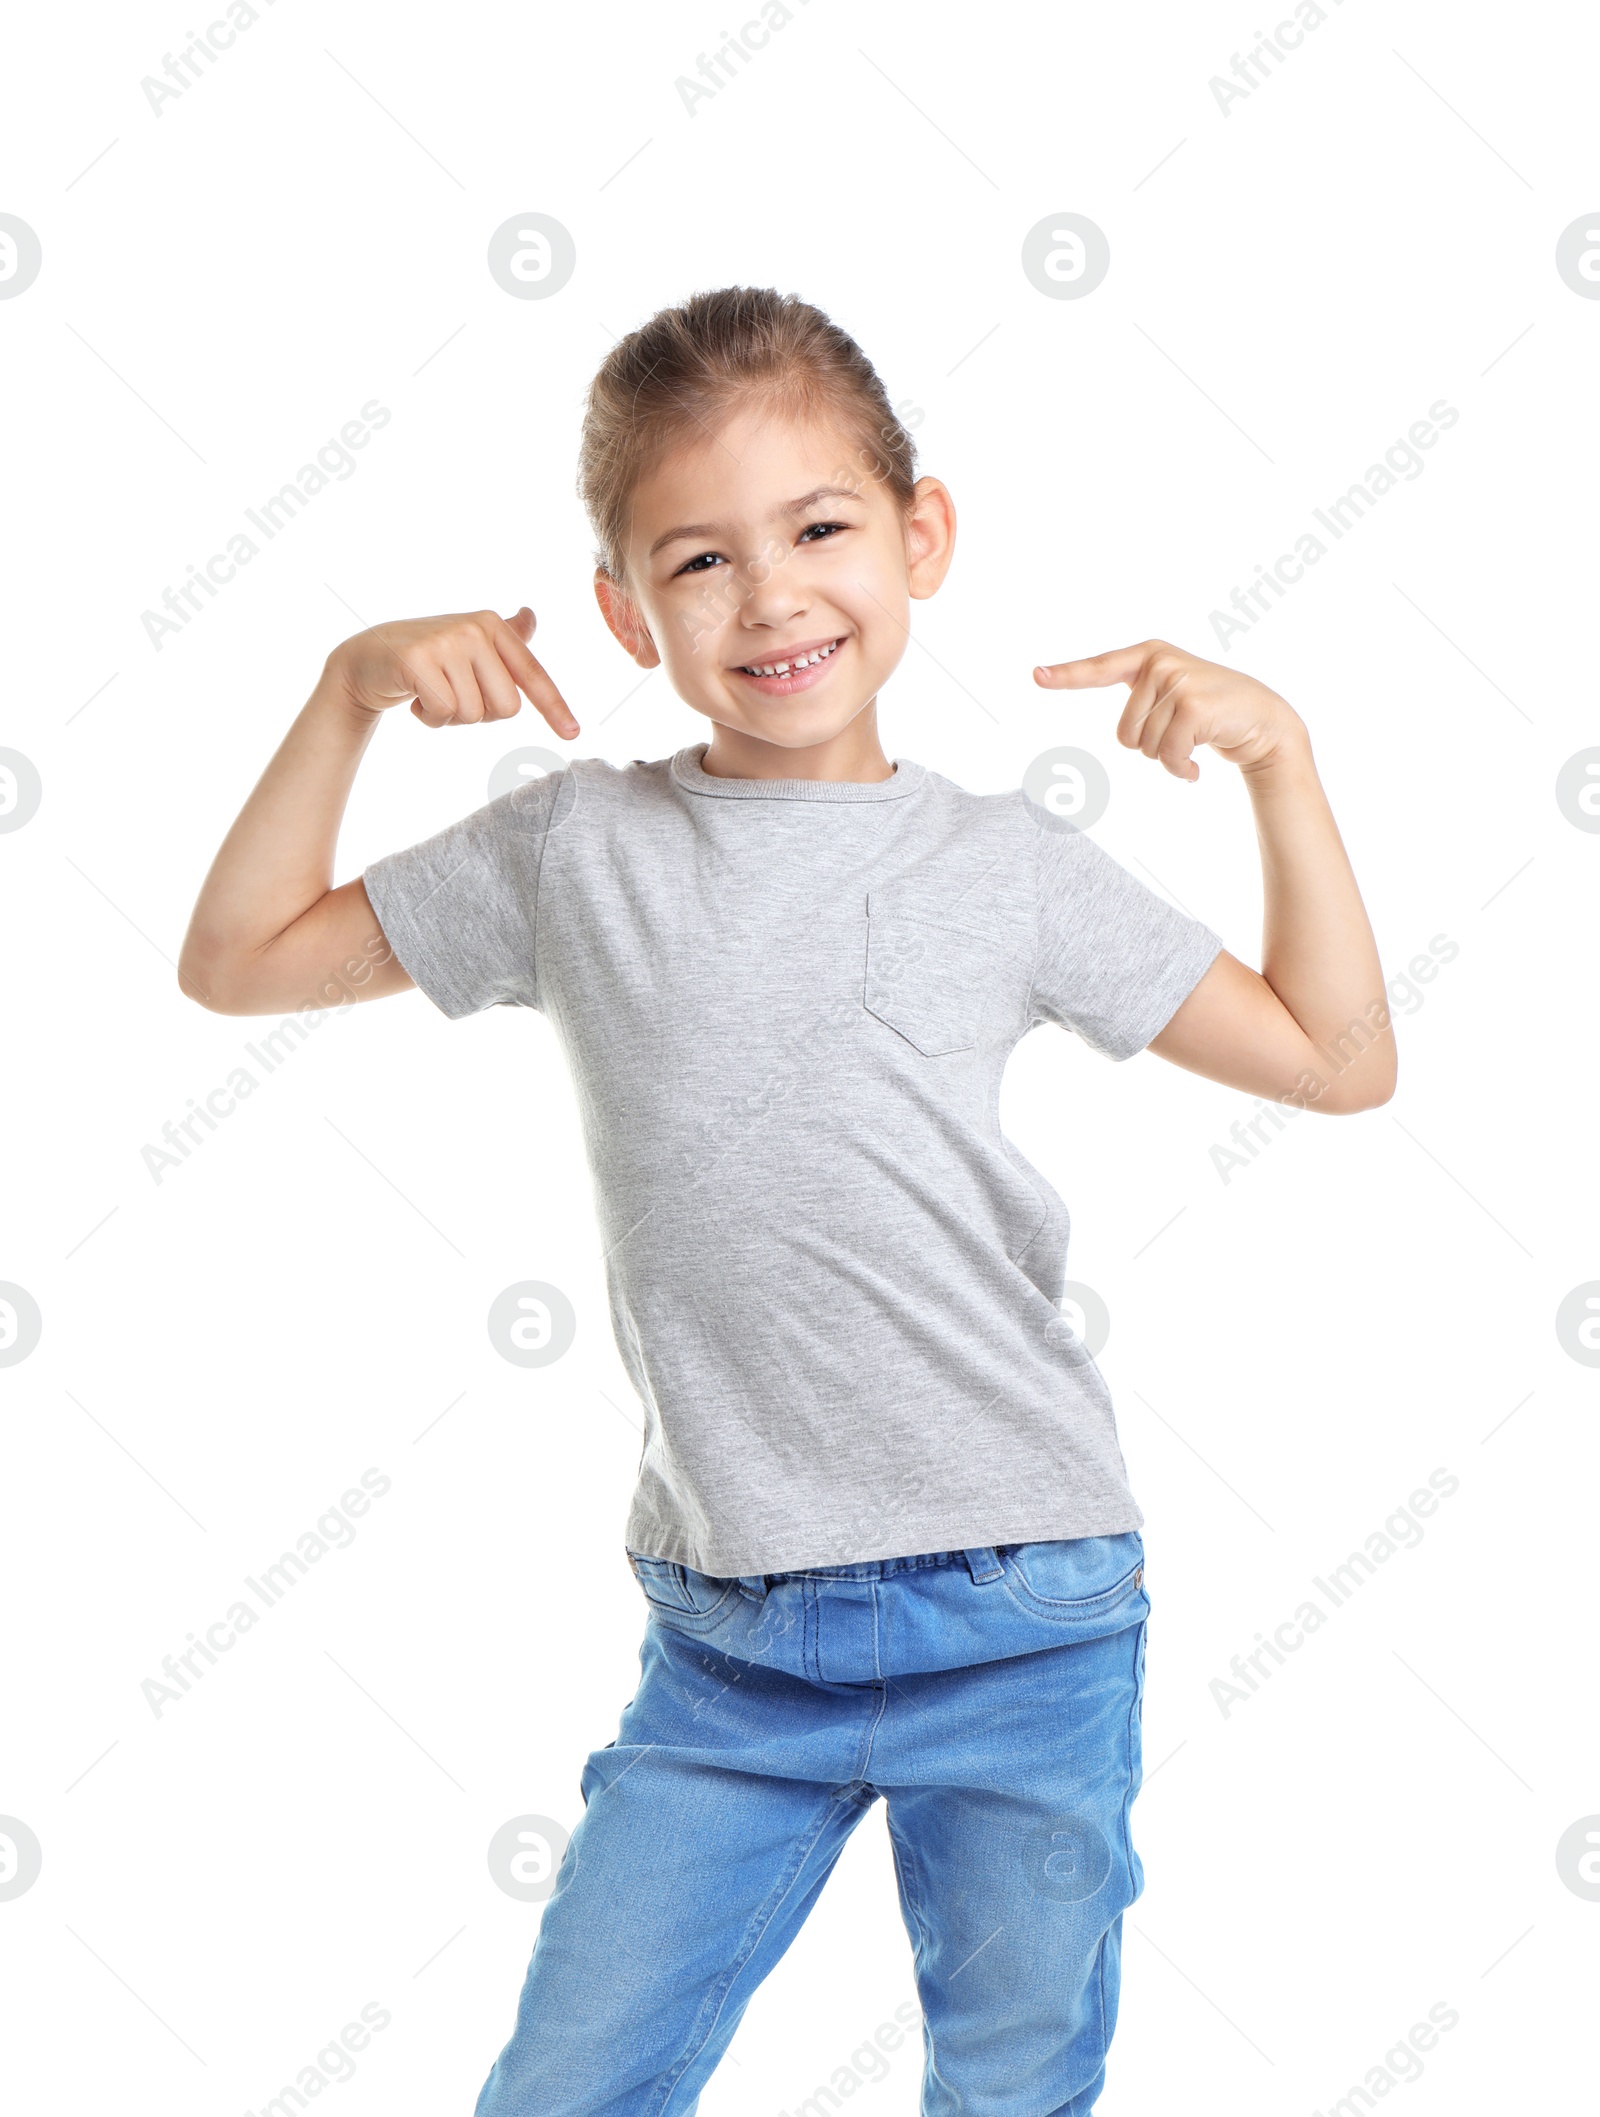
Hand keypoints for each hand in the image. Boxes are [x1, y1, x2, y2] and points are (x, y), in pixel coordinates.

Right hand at [328, 606, 578, 737]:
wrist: (368, 657)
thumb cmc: (427, 657)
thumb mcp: (466, 644)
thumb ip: (503, 637)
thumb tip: (531, 617)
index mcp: (494, 626)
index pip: (532, 675)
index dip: (554, 707)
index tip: (573, 734)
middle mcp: (475, 628)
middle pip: (506, 708)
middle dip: (479, 715)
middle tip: (453, 693)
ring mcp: (446, 641)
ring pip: (473, 714)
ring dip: (451, 718)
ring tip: (431, 692)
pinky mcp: (417, 660)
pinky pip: (444, 713)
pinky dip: (430, 719)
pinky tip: (414, 698)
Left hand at [1033, 639, 1300, 779]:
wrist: (1265, 722)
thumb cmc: (1211, 715)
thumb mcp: (1173, 698)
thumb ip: (1143, 701)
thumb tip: (1124, 731)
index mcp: (1148, 656)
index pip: (1099, 668)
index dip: (1066, 675)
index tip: (1035, 676)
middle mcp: (1160, 662)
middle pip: (1123, 733)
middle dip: (1150, 747)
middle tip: (1182, 735)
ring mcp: (1178, 679)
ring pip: (1143, 747)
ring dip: (1168, 759)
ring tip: (1195, 742)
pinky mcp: (1193, 704)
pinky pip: (1166, 755)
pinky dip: (1181, 770)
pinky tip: (1198, 765)